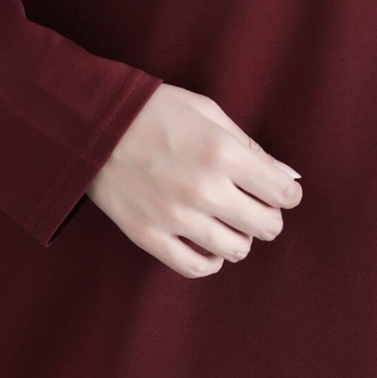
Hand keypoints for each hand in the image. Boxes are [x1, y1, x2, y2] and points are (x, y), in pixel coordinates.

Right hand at [86, 83, 302, 277]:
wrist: (90, 124)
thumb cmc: (151, 110)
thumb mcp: (205, 111)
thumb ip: (249, 144)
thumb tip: (286, 176)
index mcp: (222, 152)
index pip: (284, 193)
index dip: (286, 192)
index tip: (276, 189)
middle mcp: (203, 189)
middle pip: (266, 225)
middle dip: (266, 215)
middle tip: (251, 204)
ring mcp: (174, 216)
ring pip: (236, 249)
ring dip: (240, 237)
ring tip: (226, 221)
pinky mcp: (148, 235)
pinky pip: (195, 267)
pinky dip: (210, 261)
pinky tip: (208, 246)